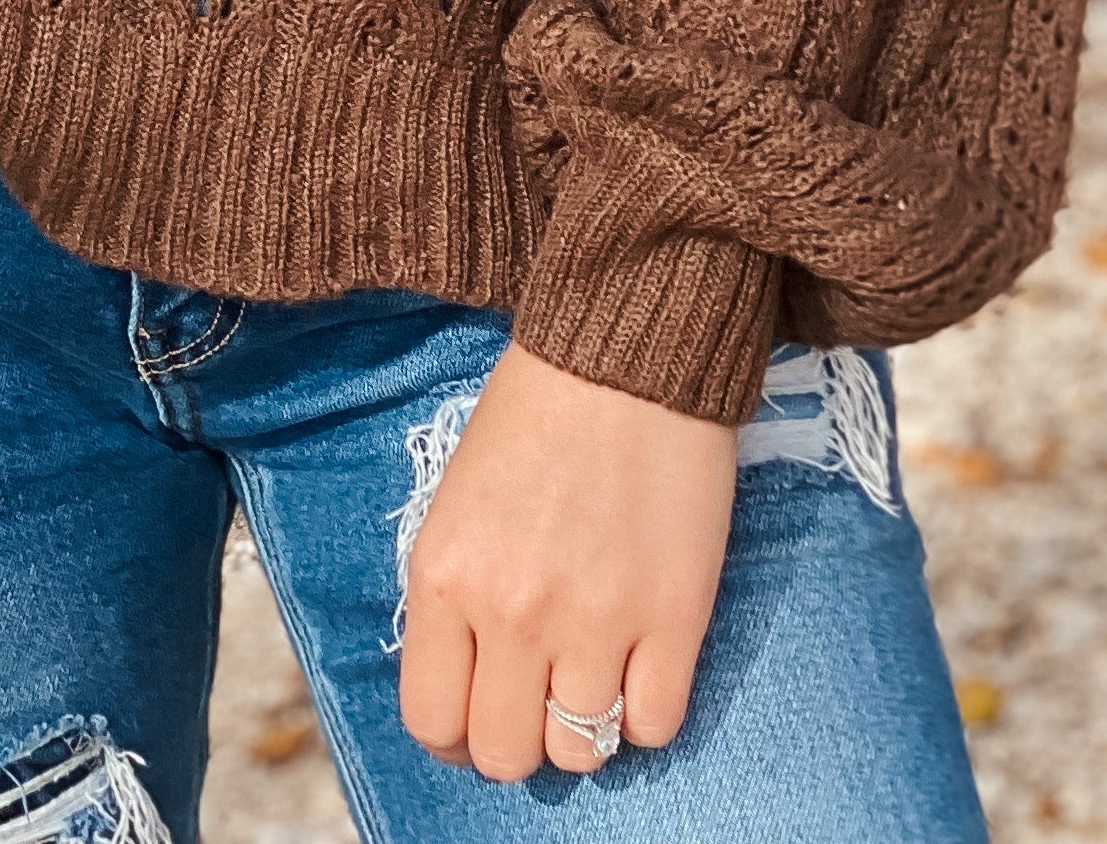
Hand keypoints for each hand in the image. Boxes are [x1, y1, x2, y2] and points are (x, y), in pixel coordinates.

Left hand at [396, 337, 737, 777]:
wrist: (627, 352)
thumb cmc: (536, 413)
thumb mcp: (457, 502)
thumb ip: (456, 598)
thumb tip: (473, 685)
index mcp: (444, 577)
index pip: (433, 722)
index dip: (456, 734)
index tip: (479, 712)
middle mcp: (512, 613)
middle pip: (506, 755)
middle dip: (519, 737)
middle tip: (537, 697)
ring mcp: (596, 622)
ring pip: (580, 752)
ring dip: (584, 722)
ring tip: (593, 670)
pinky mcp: (674, 618)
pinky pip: (654, 727)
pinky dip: (645, 710)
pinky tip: (641, 662)